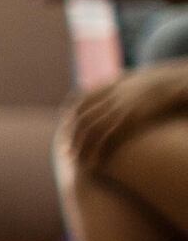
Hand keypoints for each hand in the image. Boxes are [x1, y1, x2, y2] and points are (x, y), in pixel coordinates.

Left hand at [66, 60, 187, 174]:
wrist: (180, 80)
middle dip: (71, 136)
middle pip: (82, 117)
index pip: (80, 100)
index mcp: (113, 84)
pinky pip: (108, 135)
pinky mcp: (132, 116)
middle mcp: (113, 94)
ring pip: (91, 128)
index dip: (69, 117)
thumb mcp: (139, 78)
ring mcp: (121, 105)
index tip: (64, 131)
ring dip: (81, 146)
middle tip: (67, 152)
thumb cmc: (165, 82)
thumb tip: (117, 85)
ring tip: (77, 161)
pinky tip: (95, 162)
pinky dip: (97, 149)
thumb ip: (124, 84)